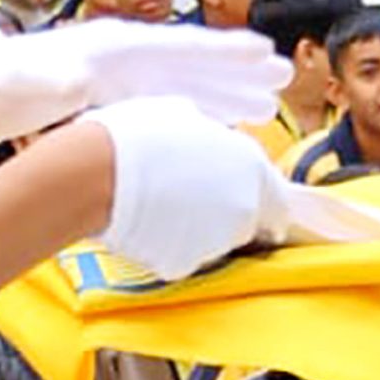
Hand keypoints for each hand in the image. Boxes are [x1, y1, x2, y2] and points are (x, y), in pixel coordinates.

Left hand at [0, 23, 286, 148]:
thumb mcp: (22, 77)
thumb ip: (50, 76)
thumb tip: (75, 77)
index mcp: (111, 46)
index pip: (177, 45)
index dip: (220, 50)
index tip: (261, 52)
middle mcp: (123, 55)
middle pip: (192, 59)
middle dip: (238, 68)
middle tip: (284, 74)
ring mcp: (120, 75)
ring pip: (186, 82)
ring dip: (226, 92)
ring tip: (267, 104)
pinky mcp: (112, 95)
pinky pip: (167, 101)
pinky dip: (198, 110)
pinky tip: (221, 124)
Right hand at [92, 97, 292, 280]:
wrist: (100, 169)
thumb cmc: (139, 132)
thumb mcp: (185, 115)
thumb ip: (211, 136)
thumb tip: (207, 138)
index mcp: (252, 166)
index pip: (279, 202)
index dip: (264, 205)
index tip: (256, 211)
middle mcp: (243, 207)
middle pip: (245, 223)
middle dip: (223, 216)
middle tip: (187, 199)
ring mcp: (215, 240)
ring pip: (212, 243)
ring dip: (195, 231)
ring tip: (160, 206)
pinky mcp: (183, 264)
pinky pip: (179, 258)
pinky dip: (165, 248)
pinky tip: (144, 225)